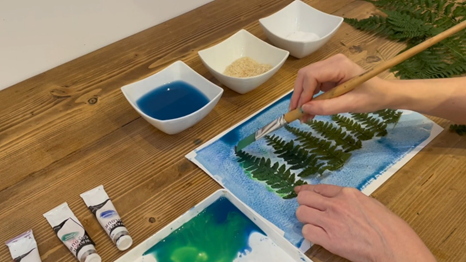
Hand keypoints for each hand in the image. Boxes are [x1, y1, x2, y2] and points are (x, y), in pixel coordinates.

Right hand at [289, 54, 392, 121]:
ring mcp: (329, 68)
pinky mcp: (328, 75)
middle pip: (305, 76)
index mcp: (339, 65)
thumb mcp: (350, 104)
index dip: (303, 93)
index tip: (301, 110)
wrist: (384, 94)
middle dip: (299, 95)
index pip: (311, 75)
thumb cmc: (372, 97)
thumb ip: (327, 107)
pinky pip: (312, 85)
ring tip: (303, 116)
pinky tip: (309, 111)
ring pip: (306, 80)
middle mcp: (331, 62)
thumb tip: (305, 109)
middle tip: (296, 114)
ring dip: (302, 98)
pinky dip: (309, 98)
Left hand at [295, 184, 436, 261]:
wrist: (393, 247)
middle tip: (309, 210)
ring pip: (301, 213)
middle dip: (305, 204)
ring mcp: (331, 221)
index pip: (319, 188)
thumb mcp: (370, 204)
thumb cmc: (389, 228)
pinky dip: (310, 234)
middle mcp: (336, 204)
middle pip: (304, 198)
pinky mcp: (329, 239)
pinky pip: (307, 232)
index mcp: (348, 194)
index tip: (299, 190)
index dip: (306, 190)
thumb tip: (340, 202)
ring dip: (306, 219)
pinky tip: (319, 236)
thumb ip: (351, 201)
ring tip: (314, 224)